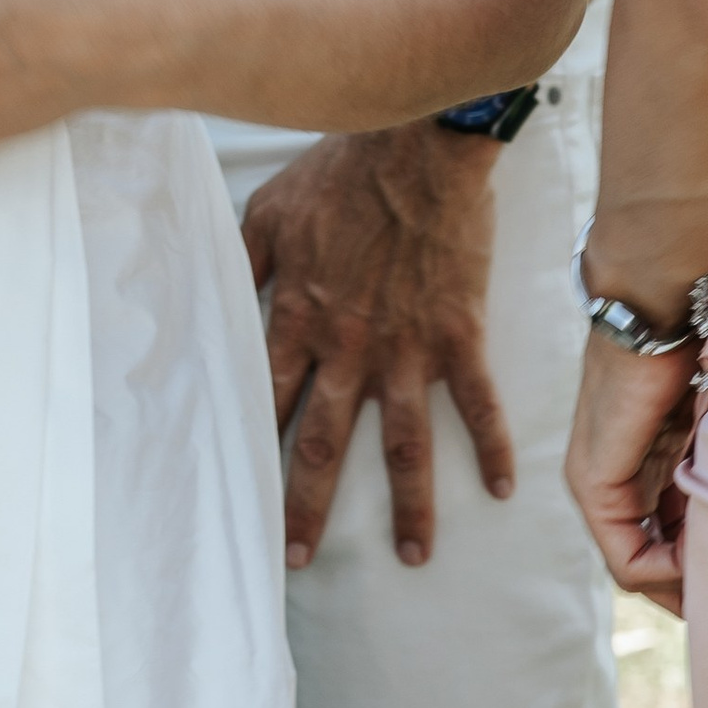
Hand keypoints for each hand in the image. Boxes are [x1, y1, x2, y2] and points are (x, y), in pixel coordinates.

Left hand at [243, 122, 513, 568]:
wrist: (415, 147)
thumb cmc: (336, 173)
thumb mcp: (265, 211)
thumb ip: (241, 264)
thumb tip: (208, 297)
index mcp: (296, 318)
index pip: (264, 403)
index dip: (248, 454)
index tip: (236, 497)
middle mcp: (349, 347)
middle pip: (324, 443)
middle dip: (309, 506)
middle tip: (298, 559)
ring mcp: (408, 347)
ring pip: (405, 443)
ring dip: (410, 504)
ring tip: (413, 557)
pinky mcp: (460, 334)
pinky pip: (478, 403)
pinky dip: (490, 447)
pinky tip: (500, 489)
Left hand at [565, 323, 696, 615]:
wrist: (654, 313)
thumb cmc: (691, 356)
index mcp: (632, 471)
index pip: (659, 549)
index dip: (698, 573)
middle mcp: (605, 486)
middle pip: (649, 567)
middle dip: (692, 588)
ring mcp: (593, 487)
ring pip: (640, 568)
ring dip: (686, 579)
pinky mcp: (594, 485)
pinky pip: (627, 559)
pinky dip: (668, 568)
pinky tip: (703, 555)